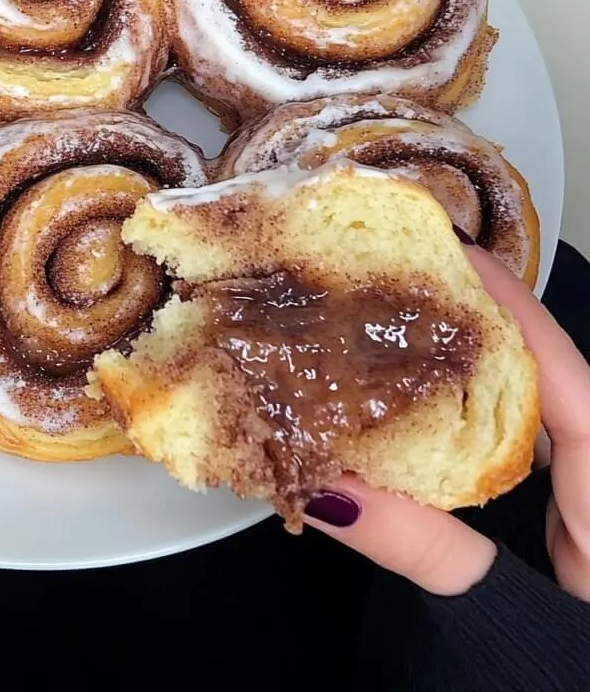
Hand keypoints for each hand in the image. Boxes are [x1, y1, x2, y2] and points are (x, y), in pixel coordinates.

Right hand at [303, 243, 589, 598]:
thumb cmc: (573, 677)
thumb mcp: (510, 616)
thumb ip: (424, 551)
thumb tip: (330, 487)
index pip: (561, 364)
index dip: (503, 300)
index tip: (443, 247)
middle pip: (536, 378)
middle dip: (469, 325)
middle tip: (394, 283)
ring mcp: (579, 504)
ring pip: (518, 419)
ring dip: (457, 376)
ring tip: (390, 334)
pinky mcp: (557, 530)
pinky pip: (506, 462)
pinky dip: (455, 432)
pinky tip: (408, 420)